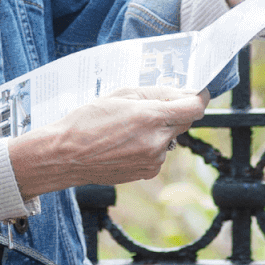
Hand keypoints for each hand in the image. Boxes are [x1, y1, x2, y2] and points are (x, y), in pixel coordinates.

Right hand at [7, 86, 207, 198]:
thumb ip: (156, 93)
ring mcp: (153, 160)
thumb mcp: (121, 95)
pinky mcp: (147, 172)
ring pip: (170, 138)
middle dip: (172, 112)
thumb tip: (183, 93)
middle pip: (183, 122)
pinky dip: (150, 145)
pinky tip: (126, 143)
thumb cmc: (87, 121)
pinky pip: (159, 153)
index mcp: (150, 117)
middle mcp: (157, 141)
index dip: (198, 97)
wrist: (66, 155)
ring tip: (128, 128)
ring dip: (159, 130)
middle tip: (149, 107)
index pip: (194, 108)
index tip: (196, 93)